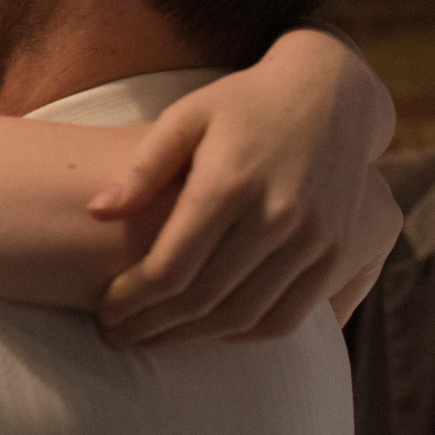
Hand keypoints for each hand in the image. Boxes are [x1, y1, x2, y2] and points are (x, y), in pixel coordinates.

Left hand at [88, 25, 400, 344]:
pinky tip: (209, 331)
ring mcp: (314, 240)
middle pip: (204, 299)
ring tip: (155, 338)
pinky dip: (244, 334)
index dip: (132, 299)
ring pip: (246, 317)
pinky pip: (288, 317)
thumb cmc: (242, 105)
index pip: (171, 267)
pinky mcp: (338, 254)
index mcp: (229, 182)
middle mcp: (276, 216)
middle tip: (118, 335)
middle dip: (153, 326)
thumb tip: (96, 211)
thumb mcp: (186, 117)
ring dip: (194, 338)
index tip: (105, 312)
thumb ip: (142, 167)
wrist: (332, 96)